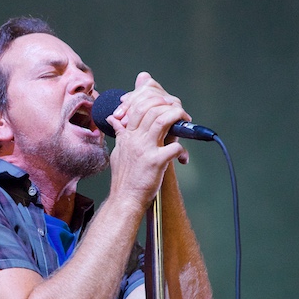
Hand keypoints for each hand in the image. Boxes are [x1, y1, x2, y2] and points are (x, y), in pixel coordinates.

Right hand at [104, 73, 190, 207]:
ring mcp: (145, 149)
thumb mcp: (118, 152)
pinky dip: (182, 148)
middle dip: (167, 104)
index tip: (164, 102)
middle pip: (150, 109)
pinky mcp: (156, 162)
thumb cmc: (123, 178)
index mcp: (127, 136)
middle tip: (177, 109)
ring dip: (176, 116)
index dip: (152, 99)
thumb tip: (114, 120)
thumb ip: (120, 134)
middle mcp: (135, 139)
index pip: (137, 107)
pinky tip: (183, 155)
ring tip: (185, 119)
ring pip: (161, 121)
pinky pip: (174, 147)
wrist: (125, 199)